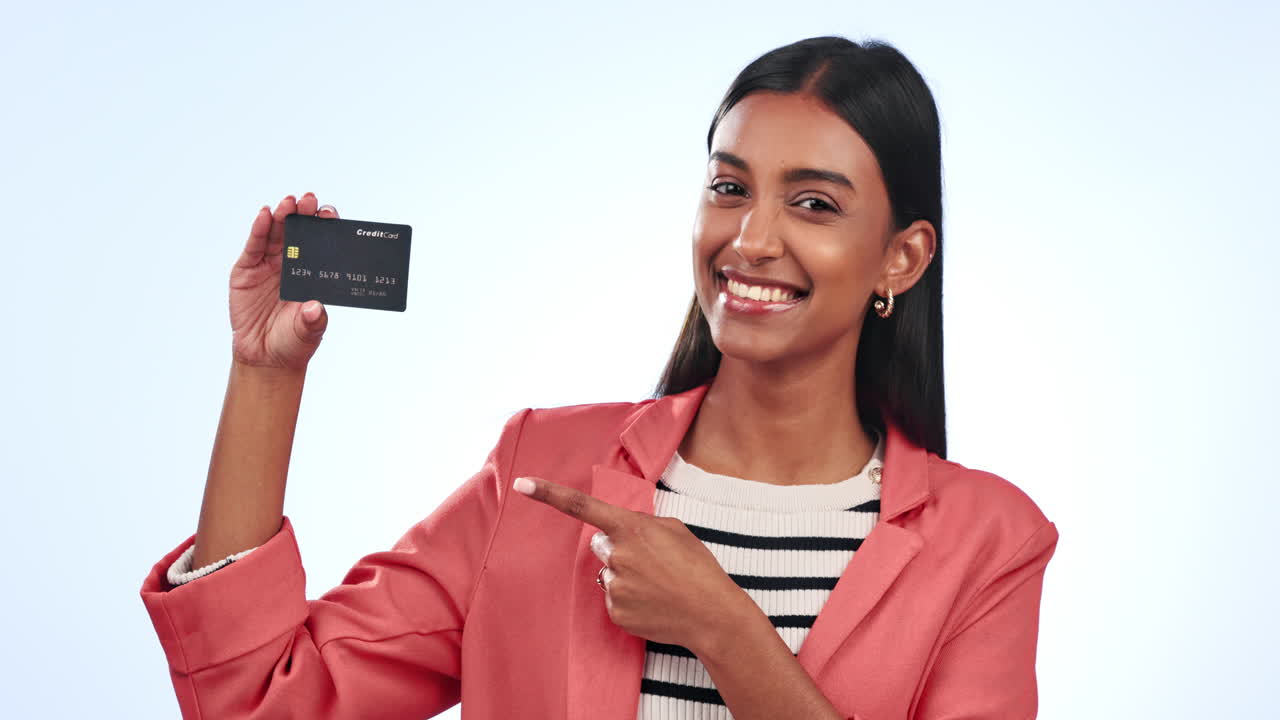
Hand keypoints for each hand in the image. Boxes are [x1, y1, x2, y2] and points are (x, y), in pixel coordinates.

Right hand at [229, 192, 339, 370]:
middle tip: (310, 201)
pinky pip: (254, 246)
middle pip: (299, 232)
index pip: (321, 245)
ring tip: (289, 203)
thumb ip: (313, 321)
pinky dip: (258, 229)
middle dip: (304, 215)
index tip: (329, 215)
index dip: (325, 228)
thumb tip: (316, 308)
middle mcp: (292, 264)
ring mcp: (269, 265)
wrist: (265, 357)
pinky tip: (264, 215)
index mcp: (313, 273)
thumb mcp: (307, 332)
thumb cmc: (293, 341)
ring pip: (276, 233)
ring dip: (283, 216)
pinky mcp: (247, 270)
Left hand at [512, 475, 750, 655]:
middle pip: (600, 545)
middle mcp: (616, 555)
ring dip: (627, 575)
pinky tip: (652, 602)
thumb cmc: (697, 567)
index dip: (548, 494)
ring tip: (658, 585)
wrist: (711, 614)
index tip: (521, 484)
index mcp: (630, 528)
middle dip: (619, 549)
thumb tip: (621, 532)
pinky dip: (629, 599)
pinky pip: (612, 598)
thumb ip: (641, 524)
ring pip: (608, 572)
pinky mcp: (615, 612)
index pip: (581, 506)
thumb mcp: (675, 530)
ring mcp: (614, 585)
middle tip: (653, 562)